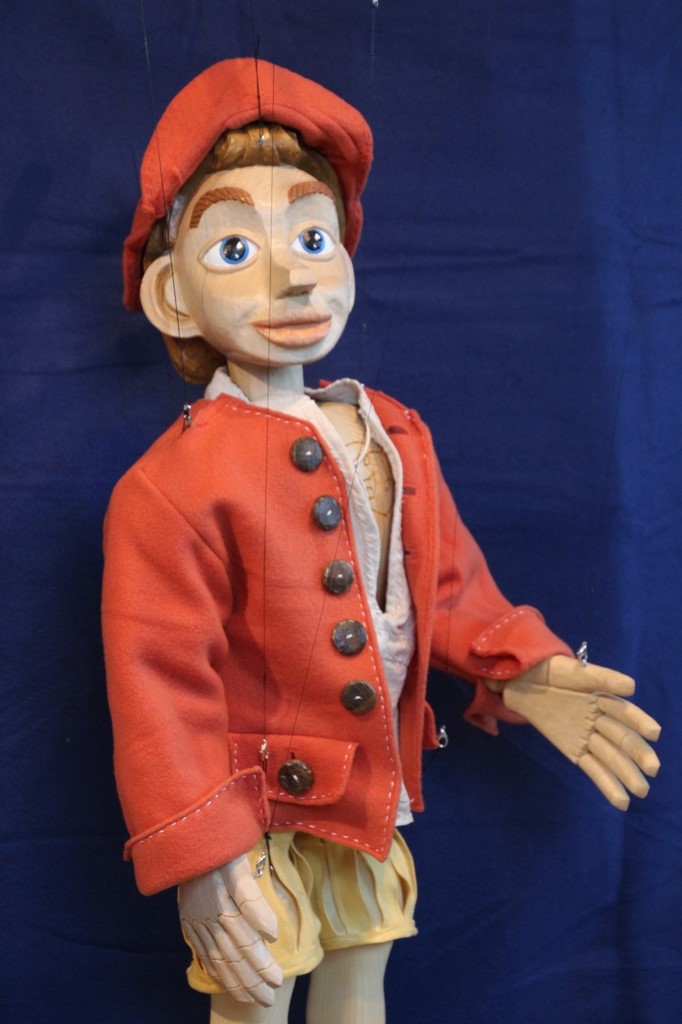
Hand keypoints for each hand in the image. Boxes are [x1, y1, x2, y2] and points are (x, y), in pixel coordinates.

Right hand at [178, 854, 282, 1005]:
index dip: (262, 964)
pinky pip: (203, 951)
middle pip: (233, 956)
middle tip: (268, 999)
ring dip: (235, 981)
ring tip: (251, 999)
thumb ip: (253, 900)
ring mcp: (197, 921)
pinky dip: (215, 969)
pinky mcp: (188, 921)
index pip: (246, 943)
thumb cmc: (219, 848)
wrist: (184, 836)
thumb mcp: (238, 866)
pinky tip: (224, 981)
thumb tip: (271, 933)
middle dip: (251, 980)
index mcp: (223, 905)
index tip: (278, 981)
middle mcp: (209, 918)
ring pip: (218, 958)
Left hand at [501, 655, 660, 809]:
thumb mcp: (574, 672)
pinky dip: (607, 784)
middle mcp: (601, 720)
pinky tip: (622, 802)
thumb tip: (632, 687)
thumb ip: (602, 679)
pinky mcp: (576, 751)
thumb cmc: (552, 672)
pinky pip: (593, 769)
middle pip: (622, 738)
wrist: (523, 682)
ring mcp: (589, 737)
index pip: (624, 712)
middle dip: (637, 754)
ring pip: (611, 757)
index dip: (639, 721)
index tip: (654, 733)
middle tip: (652, 769)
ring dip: (626, 774)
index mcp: (603, 699)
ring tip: (642, 791)